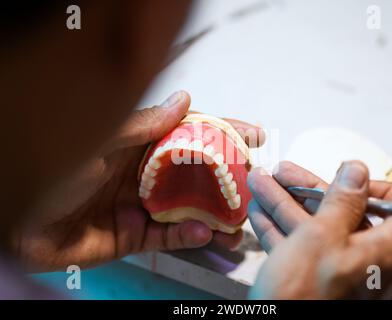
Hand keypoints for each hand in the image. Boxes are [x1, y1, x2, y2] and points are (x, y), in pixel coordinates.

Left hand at [14, 91, 264, 271]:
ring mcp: (142, 206)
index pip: (190, 134)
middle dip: (229, 177)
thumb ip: (143, 125)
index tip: (251, 133)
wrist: (18, 224)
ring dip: (216, 215)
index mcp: (139, 145)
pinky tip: (207, 233)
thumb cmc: (54, 172)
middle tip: (256, 181)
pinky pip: (169, 236)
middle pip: (196, 173)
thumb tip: (185, 100)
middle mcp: (145, 174)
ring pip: (189, 208)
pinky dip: (189, 236)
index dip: (221, 132)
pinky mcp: (134, 235)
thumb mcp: (101, 140)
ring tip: (241, 221)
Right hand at [247, 161, 391, 298]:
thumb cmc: (302, 298)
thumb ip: (341, 202)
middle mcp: (368, 264)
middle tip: (284, 174)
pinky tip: (260, 212)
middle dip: (307, 190)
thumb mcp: (320, 238)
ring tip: (263, 184)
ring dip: (286, 205)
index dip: (382, 189)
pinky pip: (302, 249)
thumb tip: (356, 171)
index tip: (351, 180)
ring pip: (315, 229)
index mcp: (385, 253)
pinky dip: (281, 229)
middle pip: (346, 215)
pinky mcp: (315, 284)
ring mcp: (339, 274)